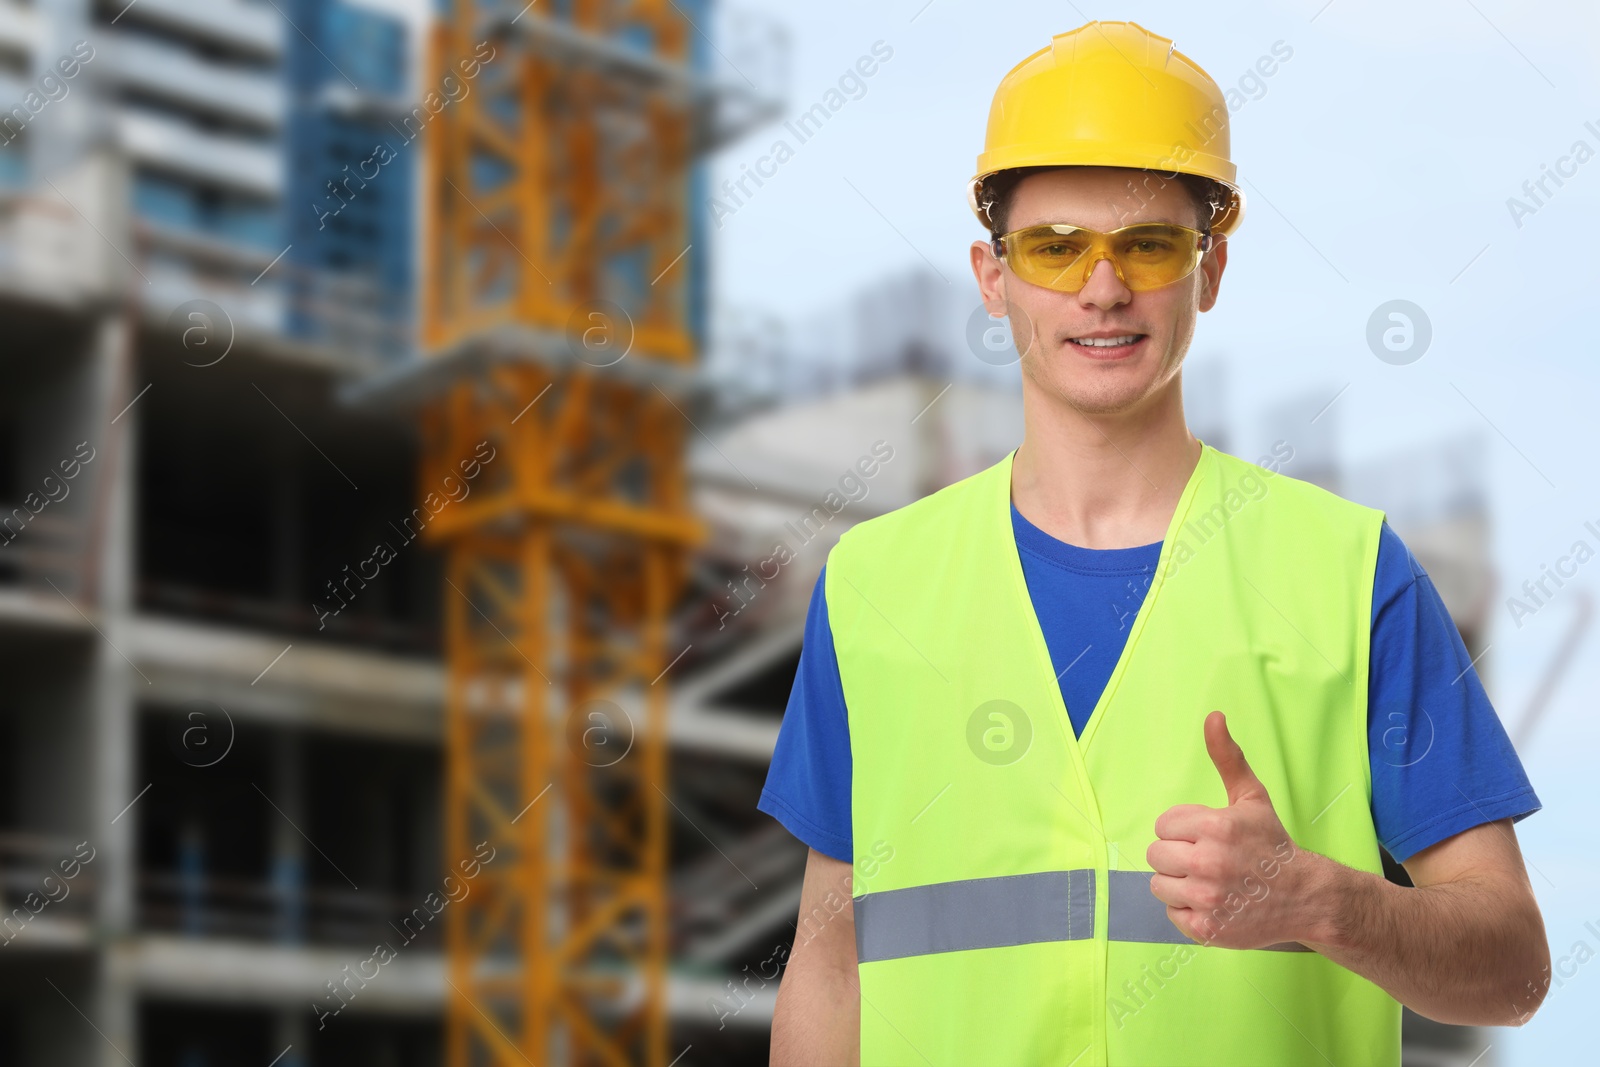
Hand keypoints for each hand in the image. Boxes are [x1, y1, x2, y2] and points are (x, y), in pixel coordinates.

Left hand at [1147, 711, 1312, 948]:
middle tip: (1206, 860)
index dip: (1183, 830)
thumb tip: (1213, 716)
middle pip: (1156, 855)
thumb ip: (1228, 758)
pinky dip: (1187, 910)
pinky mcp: (1207, 929)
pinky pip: (1172, 913)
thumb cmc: (1271, 844)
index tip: (1207, 837)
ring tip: (1208, 881)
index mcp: (1216, 827)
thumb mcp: (1251, 798)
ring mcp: (1208, 899)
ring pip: (1159, 884)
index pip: (1164, 825)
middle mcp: (1210, 863)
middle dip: (1177, 855)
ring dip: (1178, 883)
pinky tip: (1212, 903)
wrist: (1305, 897)